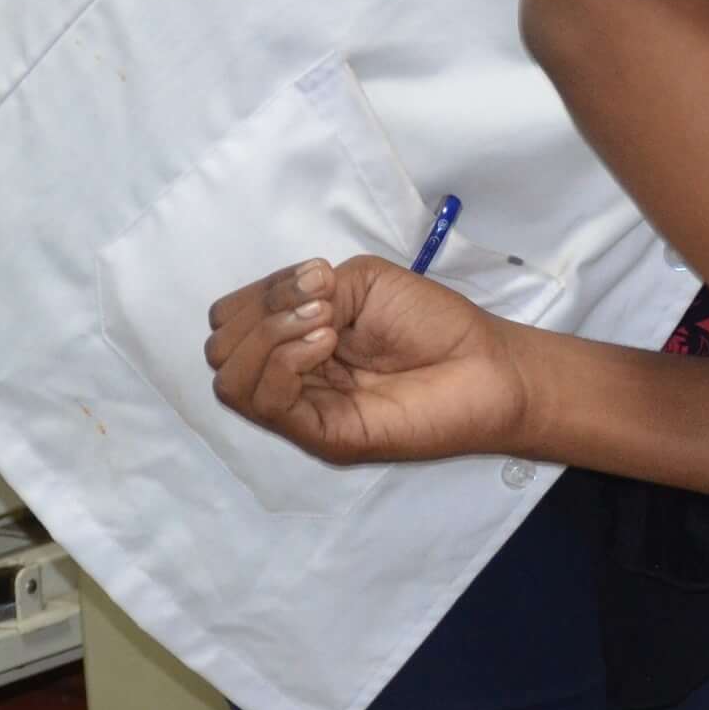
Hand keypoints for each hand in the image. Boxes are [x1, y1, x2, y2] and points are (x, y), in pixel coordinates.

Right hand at [206, 257, 533, 466]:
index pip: (233, 317)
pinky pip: (265, 402)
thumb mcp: (363, 282)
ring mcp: (301, 407)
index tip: (316, 276)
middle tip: (320, 302)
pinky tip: (326, 343)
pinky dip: (283, 363)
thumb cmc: (433, 323)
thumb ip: (312, 288)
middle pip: (221, 347)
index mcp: (293, 337)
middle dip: (261, 311)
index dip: (261, 291)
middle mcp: (289, 374)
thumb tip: (286, 302)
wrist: (487, 366)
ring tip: (325, 323)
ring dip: (269, 335)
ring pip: (231, 378)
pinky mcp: (319, 433)